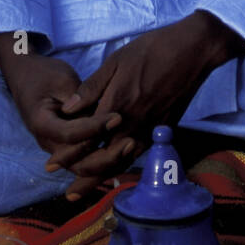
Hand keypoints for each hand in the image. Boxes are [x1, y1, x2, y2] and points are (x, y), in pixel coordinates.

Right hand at [0, 34, 131, 192]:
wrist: (28, 77)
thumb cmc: (45, 75)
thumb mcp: (63, 80)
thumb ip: (82, 99)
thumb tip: (104, 112)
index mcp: (42, 124)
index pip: (70, 134)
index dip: (95, 128)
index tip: (118, 117)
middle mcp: (49, 143)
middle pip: (78, 162)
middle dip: (106, 156)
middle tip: (130, 141)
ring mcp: (58, 149)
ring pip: (85, 168)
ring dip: (109, 162)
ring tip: (132, 146)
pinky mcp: (69, 148)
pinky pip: (88, 161)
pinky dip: (106, 161)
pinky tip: (127, 152)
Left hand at [52, 11, 243, 198]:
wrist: (192, 50)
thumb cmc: (151, 50)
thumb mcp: (116, 62)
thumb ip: (91, 88)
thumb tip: (67, 109)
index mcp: (117, 104)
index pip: (87, 139)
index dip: (68, 154)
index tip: (51, 165)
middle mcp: (133, 122)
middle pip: (105, 158)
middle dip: (85, 176)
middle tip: (70, 193)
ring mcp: (151, 126)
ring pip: (124, 160)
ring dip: (106, 176)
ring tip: (90, 189)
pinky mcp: (164, 127)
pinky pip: (142, 152)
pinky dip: (127, 164)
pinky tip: (119, 169)